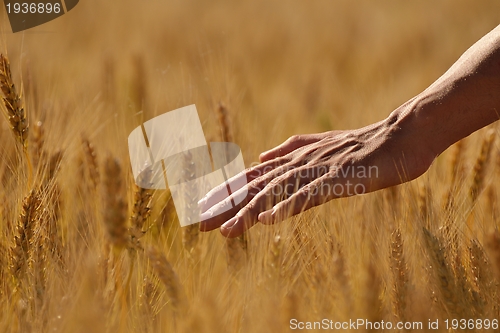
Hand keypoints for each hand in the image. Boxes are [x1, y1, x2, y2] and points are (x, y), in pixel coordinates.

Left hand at [198, 110, 434, 237]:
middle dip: (226, 206)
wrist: (400, 136)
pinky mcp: (338, 178)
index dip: (226, 194)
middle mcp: (298, 163)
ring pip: (276, 193)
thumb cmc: (363, 147)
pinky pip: (309, 195)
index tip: (201, 211)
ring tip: (226, 232)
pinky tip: (269, 220)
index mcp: (293, 159)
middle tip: (199, 225)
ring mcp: (317, 170)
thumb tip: (261, 156)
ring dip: (249, 212)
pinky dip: (288, 206)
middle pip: (256, 186)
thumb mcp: (321, 148)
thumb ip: (290, 149)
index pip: (252, 178)